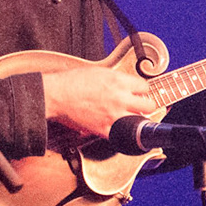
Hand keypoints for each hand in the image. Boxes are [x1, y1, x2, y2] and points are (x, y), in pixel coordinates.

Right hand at [41, 64, 156, 138]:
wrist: (57, 94)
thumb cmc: (72, 81)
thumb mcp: (99, 71)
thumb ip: (116, 78)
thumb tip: (126, 83)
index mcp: (119, 81)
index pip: (145, 87)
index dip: (141, 90)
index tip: (138, 93)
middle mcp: (120, 98)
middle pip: (149, 105)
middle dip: (144, 105)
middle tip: (138, 106)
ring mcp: (114, 115)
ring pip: (140, 121)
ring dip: (135, 118)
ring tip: (128, 116)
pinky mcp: (104, 128)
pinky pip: (121, 134)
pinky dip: (120, 132)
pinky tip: (116, 127)